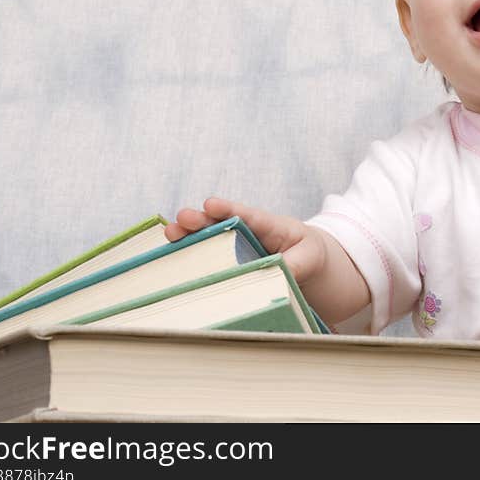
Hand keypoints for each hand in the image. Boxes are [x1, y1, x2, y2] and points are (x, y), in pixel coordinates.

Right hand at [165, 197, 327, 284]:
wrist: (305, 262)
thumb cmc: (307, 252)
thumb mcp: (308, 257)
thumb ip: (294, 264)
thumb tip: (280, 275)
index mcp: (267, 224)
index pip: (247, 215)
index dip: (227, 209)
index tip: (210, 205)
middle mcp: (244, 231)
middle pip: (219, 223)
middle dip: (199, 220)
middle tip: (182, 218)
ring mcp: (232, 246)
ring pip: (206, 237)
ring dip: (187, 236)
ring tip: (171, 234)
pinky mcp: (226, 263)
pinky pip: (206, 258)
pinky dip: (188, 258)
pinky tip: (170, 260)